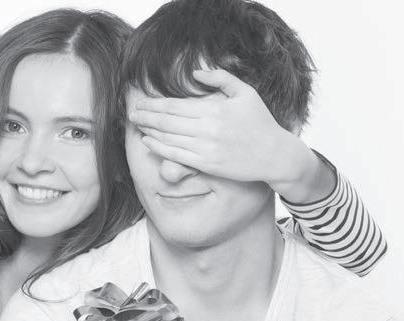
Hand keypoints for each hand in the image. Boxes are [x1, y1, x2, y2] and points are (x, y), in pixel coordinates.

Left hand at [129, 68, 334, 201]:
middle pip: (167, 121)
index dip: (155, 104)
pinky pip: (176, 155)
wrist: (274, 155)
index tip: (142, 102)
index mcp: (215, 109)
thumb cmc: (260, 122)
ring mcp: (205, 148)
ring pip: (168, 137)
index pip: (176, 105)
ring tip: (136, 124)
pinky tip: (147, 141)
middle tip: (131, 112)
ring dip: (149, 130)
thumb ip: (221, 79)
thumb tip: (196, 73)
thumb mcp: (245, 93)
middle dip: (146, 115)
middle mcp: (207, 128)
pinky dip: (159, 147)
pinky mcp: (206, 164)